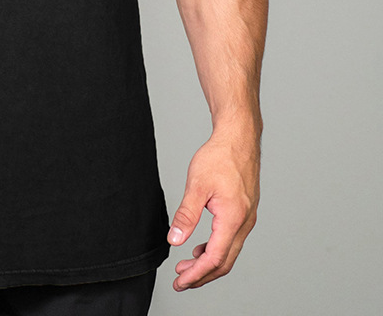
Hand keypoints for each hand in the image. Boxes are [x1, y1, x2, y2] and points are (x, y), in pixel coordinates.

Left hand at [166, 124, 260, 290]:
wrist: (238, 138)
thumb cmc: (220, 157)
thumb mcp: (197, 185)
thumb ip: (186, 215)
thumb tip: (174, 240)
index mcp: (233, 219)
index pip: (215, 259)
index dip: (197, 275)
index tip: (180, 282)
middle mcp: (244, 223)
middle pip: (224, 262)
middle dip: (202, 276)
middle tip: (180, 281)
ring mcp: (246, 218)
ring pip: (229, 252)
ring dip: (208, 263)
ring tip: (186, 266)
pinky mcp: (244, 212)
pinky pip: (231, 240)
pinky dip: (215, 249)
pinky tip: (200, 247)